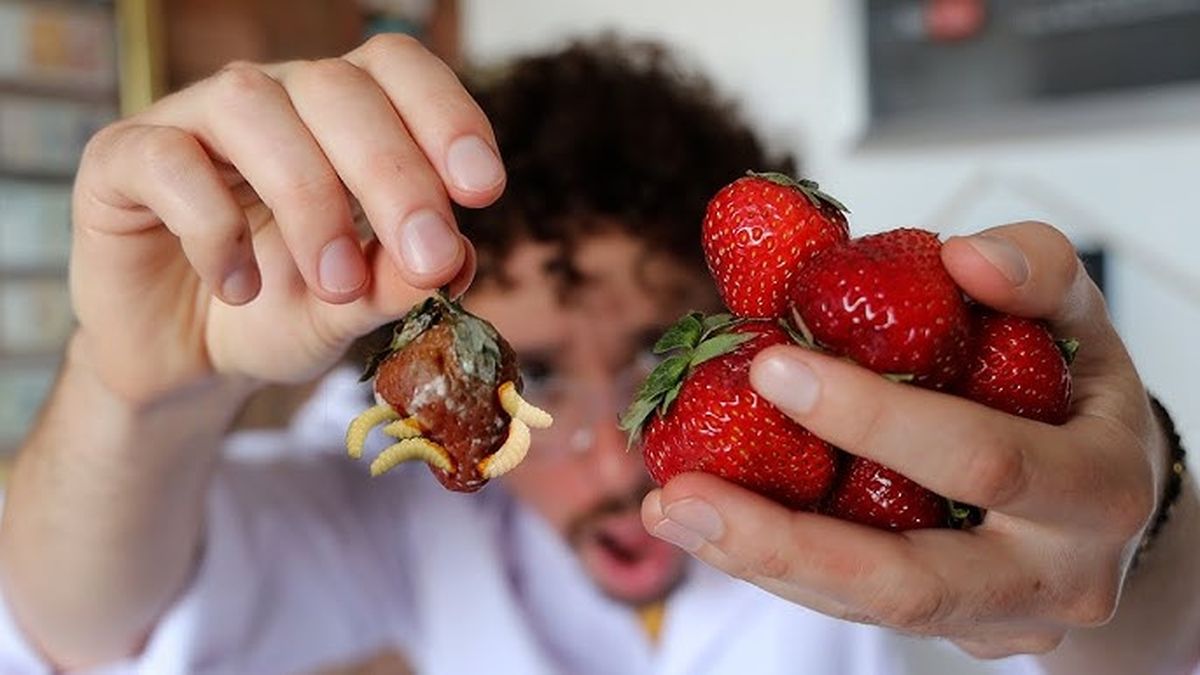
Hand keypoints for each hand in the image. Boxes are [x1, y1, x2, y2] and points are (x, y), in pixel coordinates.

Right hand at [70, 35, 502, 402]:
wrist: (182, 359)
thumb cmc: (278, 313)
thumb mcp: (350, 311)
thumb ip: (397, 284)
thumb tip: (455, 261)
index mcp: (341, 117)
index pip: (397, 69)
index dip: (445, 114)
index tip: (483, 190)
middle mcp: (274, 100)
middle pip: (338, 87)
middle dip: (394, 175)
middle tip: (425, 259)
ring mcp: (193, 120)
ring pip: (254, 107)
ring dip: (310, 200)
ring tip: (333, 285)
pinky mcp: (123, 158)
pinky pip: (169, 160)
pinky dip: (214, 227)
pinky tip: (238, 287)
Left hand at [642, 222, 1164, 657]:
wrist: (1111, 504)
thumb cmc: (1078, 399)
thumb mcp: (1077, 324)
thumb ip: (1034, 273)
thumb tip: (962, 256)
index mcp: (1096, 485)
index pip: (982, 457)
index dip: (877, 418)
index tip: (773, 364)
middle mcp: (1055, 575)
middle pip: (912, 581)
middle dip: (788, 538)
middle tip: (684, 487)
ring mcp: (999, 617)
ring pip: (868, 608)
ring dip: (758, 562)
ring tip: (668, 508)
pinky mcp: (952, 630)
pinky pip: (854, 606)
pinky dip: (775, 565)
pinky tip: (704, 521)